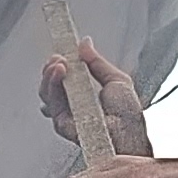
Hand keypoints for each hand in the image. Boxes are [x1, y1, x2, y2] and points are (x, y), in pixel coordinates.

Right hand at [39, 36, 149, 157]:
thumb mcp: (116, 79)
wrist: (130, 134)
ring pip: (47, 92)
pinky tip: (59, 72)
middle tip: (59, 56)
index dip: (60, 63)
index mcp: (84, 95)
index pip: (64, 77)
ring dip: (50, 74)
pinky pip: (51, 102)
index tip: (62, 49)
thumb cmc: (128, 116)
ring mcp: (66, 115)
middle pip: (51, 83)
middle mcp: (72, 105)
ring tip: (60, 63)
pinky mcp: (62, 123)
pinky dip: (52, 85)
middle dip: (52, 67)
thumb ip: (97, 62)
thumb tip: (85, 44)